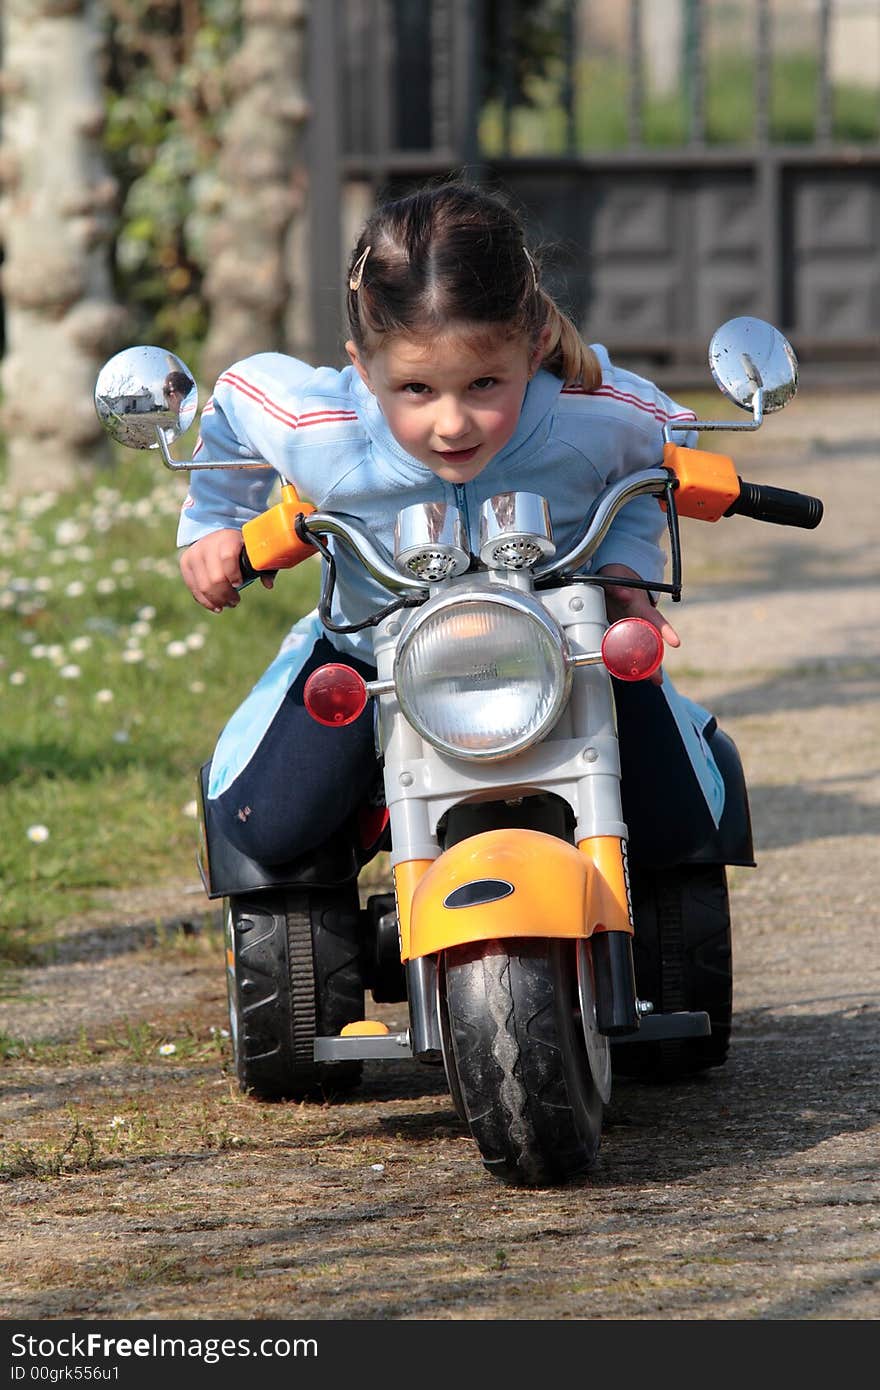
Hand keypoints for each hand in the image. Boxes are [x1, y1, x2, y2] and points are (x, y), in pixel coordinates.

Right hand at [180, 529, 274, 612]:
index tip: (239, 584)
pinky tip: (216, 606)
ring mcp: (194, 554)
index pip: (227, 557)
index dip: (234, 574)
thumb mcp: (253, 551)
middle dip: (227, 594)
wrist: (217, 536)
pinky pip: (194, 588)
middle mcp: (208, 544)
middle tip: (236, 601)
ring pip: (204, 586)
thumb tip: (268, 584)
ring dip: (217, 600)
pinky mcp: (186, 563)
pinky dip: (205, 601)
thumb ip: (263, 566)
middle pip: (215, 578)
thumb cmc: (241, 547)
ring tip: (227, 604)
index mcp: (227, 538)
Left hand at [597, 563, 678, 685]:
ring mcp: (635, 628)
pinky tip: (643, 676)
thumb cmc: (617, 582)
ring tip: (656, 681)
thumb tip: (624, 594)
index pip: (656, 621)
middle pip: (652, 643)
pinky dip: (637, 663)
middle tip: (658, 678)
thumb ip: (617, 588)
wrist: (615, 580)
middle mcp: (642, 621)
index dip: (666, 632)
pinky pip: (632, 651)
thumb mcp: (614, 581)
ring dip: (649, 666)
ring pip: (645, 650)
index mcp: (641, 608)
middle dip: (655, 661)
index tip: (676, 642)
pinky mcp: (626, 634)